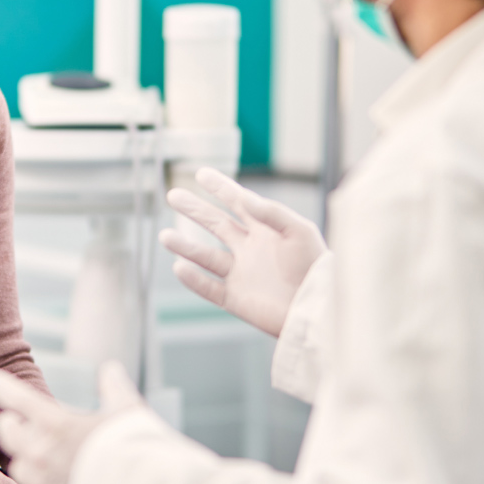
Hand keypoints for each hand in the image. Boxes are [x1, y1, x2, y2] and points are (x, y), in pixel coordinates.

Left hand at [0, 361, 144, 483]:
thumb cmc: (139, 451)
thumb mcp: (129, 410)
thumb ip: (115, 388)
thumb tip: (110, 369)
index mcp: (57, 424)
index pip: (18, 399)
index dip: (2, 387)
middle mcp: (43, 453)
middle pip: (8, 434)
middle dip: (9, 425)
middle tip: (13, 421)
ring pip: (19, 468)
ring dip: (26, 460)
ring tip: (38, 458)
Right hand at [160, 167, 327, 336]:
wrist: (319, 310)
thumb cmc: (317, 268)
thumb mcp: (300, 232)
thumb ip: (272, 213)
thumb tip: (243, 197)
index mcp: (266, 230)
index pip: (238, 203)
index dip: (220, 187)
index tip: (200, 173)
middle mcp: (250, 249)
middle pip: (216, 225)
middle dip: (195, 210)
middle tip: (172, 195)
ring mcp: (242, 274)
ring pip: (206, 257)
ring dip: (185, 246)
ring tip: (164, 236)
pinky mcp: (237, 298)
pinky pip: (209, 288)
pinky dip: (193, 279)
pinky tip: (179, 267)